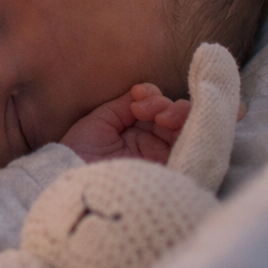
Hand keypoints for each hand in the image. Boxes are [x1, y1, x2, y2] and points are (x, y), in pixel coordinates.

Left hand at [59, 84, 190, 164]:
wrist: (74, 176)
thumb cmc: (81, 151)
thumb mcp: (101, 121)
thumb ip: (124, 105)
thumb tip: (144, 90)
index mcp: (137, 132)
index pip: (159, 108)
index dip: (153, 97)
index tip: (136, 97)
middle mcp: (154, 144)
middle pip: (177, 116)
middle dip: (164, 105)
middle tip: (143, 111)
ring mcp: (163, 158)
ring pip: (188, 129)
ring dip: (177, 115)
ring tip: (160, 119)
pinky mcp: (171, 171)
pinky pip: (193, 151)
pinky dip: (189, 132)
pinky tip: (170, 125)